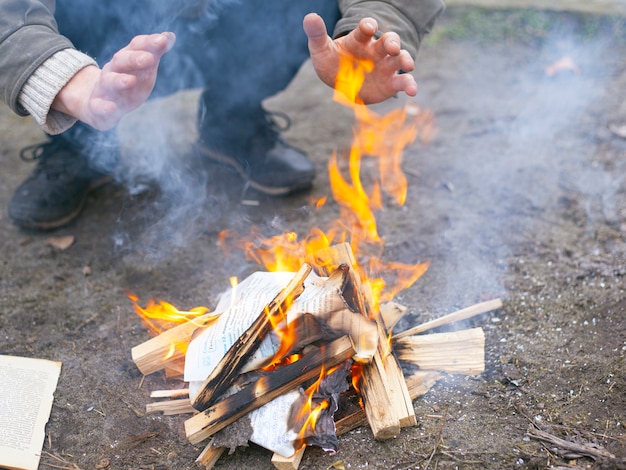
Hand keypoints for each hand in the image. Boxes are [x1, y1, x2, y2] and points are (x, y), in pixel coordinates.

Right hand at [52, 32, 175, 130]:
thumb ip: (155, 52)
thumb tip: (171, 36)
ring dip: (120, 81)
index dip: (148, 43)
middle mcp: (113, 70)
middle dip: (134, 59)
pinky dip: (104, 107)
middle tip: (149, 58)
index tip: (162, 40)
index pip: (136, 46)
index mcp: (126, 59)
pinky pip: (99, 106)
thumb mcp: (143, 68)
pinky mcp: (98, 106)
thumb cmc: (128, 81)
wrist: (99, 102)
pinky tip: (111, 108)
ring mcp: (104, 88)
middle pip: (122, 61)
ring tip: (131, 81)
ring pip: (110, 81)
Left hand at [303, 13, 416, 104]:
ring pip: (399, 58)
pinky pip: (402, 82)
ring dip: (406, 59)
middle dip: (392, 42)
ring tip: (409, 65)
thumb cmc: (331, 62)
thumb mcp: (321, 50)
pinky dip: (409, 85)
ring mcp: (384, 66)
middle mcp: (375, 50)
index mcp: (360, 40)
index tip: (369, 27)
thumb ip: (317, 35)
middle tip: (393, 47)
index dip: (368, 26)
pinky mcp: (390, 83)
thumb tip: (310, 17)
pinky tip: (413, 91)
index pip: (366, 29)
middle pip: (388, 41)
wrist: (340, 84)